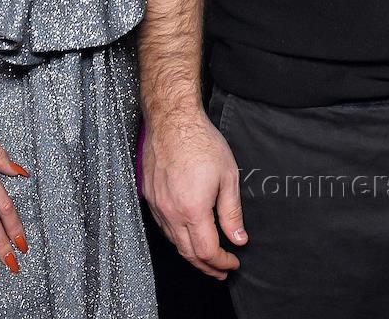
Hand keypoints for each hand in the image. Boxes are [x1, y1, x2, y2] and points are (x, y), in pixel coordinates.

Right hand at [141, 107, 247, 279]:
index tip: (233, 261)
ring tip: (207, 256)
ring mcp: (157, 204)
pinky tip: (188, 233)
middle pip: (188, 253)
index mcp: (192, 209)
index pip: (207, 251)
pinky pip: (163, 225)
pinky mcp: (149, 196)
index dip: (222, 262)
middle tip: (221, 270)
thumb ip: (232, 212)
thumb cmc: (201, 141)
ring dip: (191, 253)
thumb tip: (239, 238)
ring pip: (173, 241)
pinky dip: (177, 236)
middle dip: (207, 266)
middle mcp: (171, 212)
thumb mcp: (228, 176)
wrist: (172, 119)